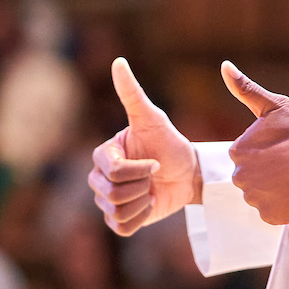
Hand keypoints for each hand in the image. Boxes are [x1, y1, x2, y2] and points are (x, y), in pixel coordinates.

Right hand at [89, 58, 200, 235]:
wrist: (188, 172)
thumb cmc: (170, 143)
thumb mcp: (153, 119)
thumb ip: (133, 93)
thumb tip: (119, 61)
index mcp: (104, 154)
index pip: (114, 171)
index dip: (140, 170)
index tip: (156, 162)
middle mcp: (100, 177)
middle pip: (112, 193)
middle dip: (142, 185)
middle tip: (155, 176)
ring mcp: (107, 200)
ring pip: (117, 210)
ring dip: (143, 201)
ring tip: (152, 189)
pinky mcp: (119, 220)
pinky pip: (122, 227)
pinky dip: (141, 218)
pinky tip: (150, 204)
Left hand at [222, 60, 288, 224]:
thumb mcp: (276, 106)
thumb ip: (246, 89)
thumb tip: (225, 66)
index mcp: (238, 151)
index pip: (246, 154)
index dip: (267, 150)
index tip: (284, 147)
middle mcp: (240, 177)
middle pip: (250, 175)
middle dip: (267, 170)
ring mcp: (255, 199)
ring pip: (260, 194)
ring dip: (274, 188)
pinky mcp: (271, 216)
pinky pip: (271, 211)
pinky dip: (283, 204)